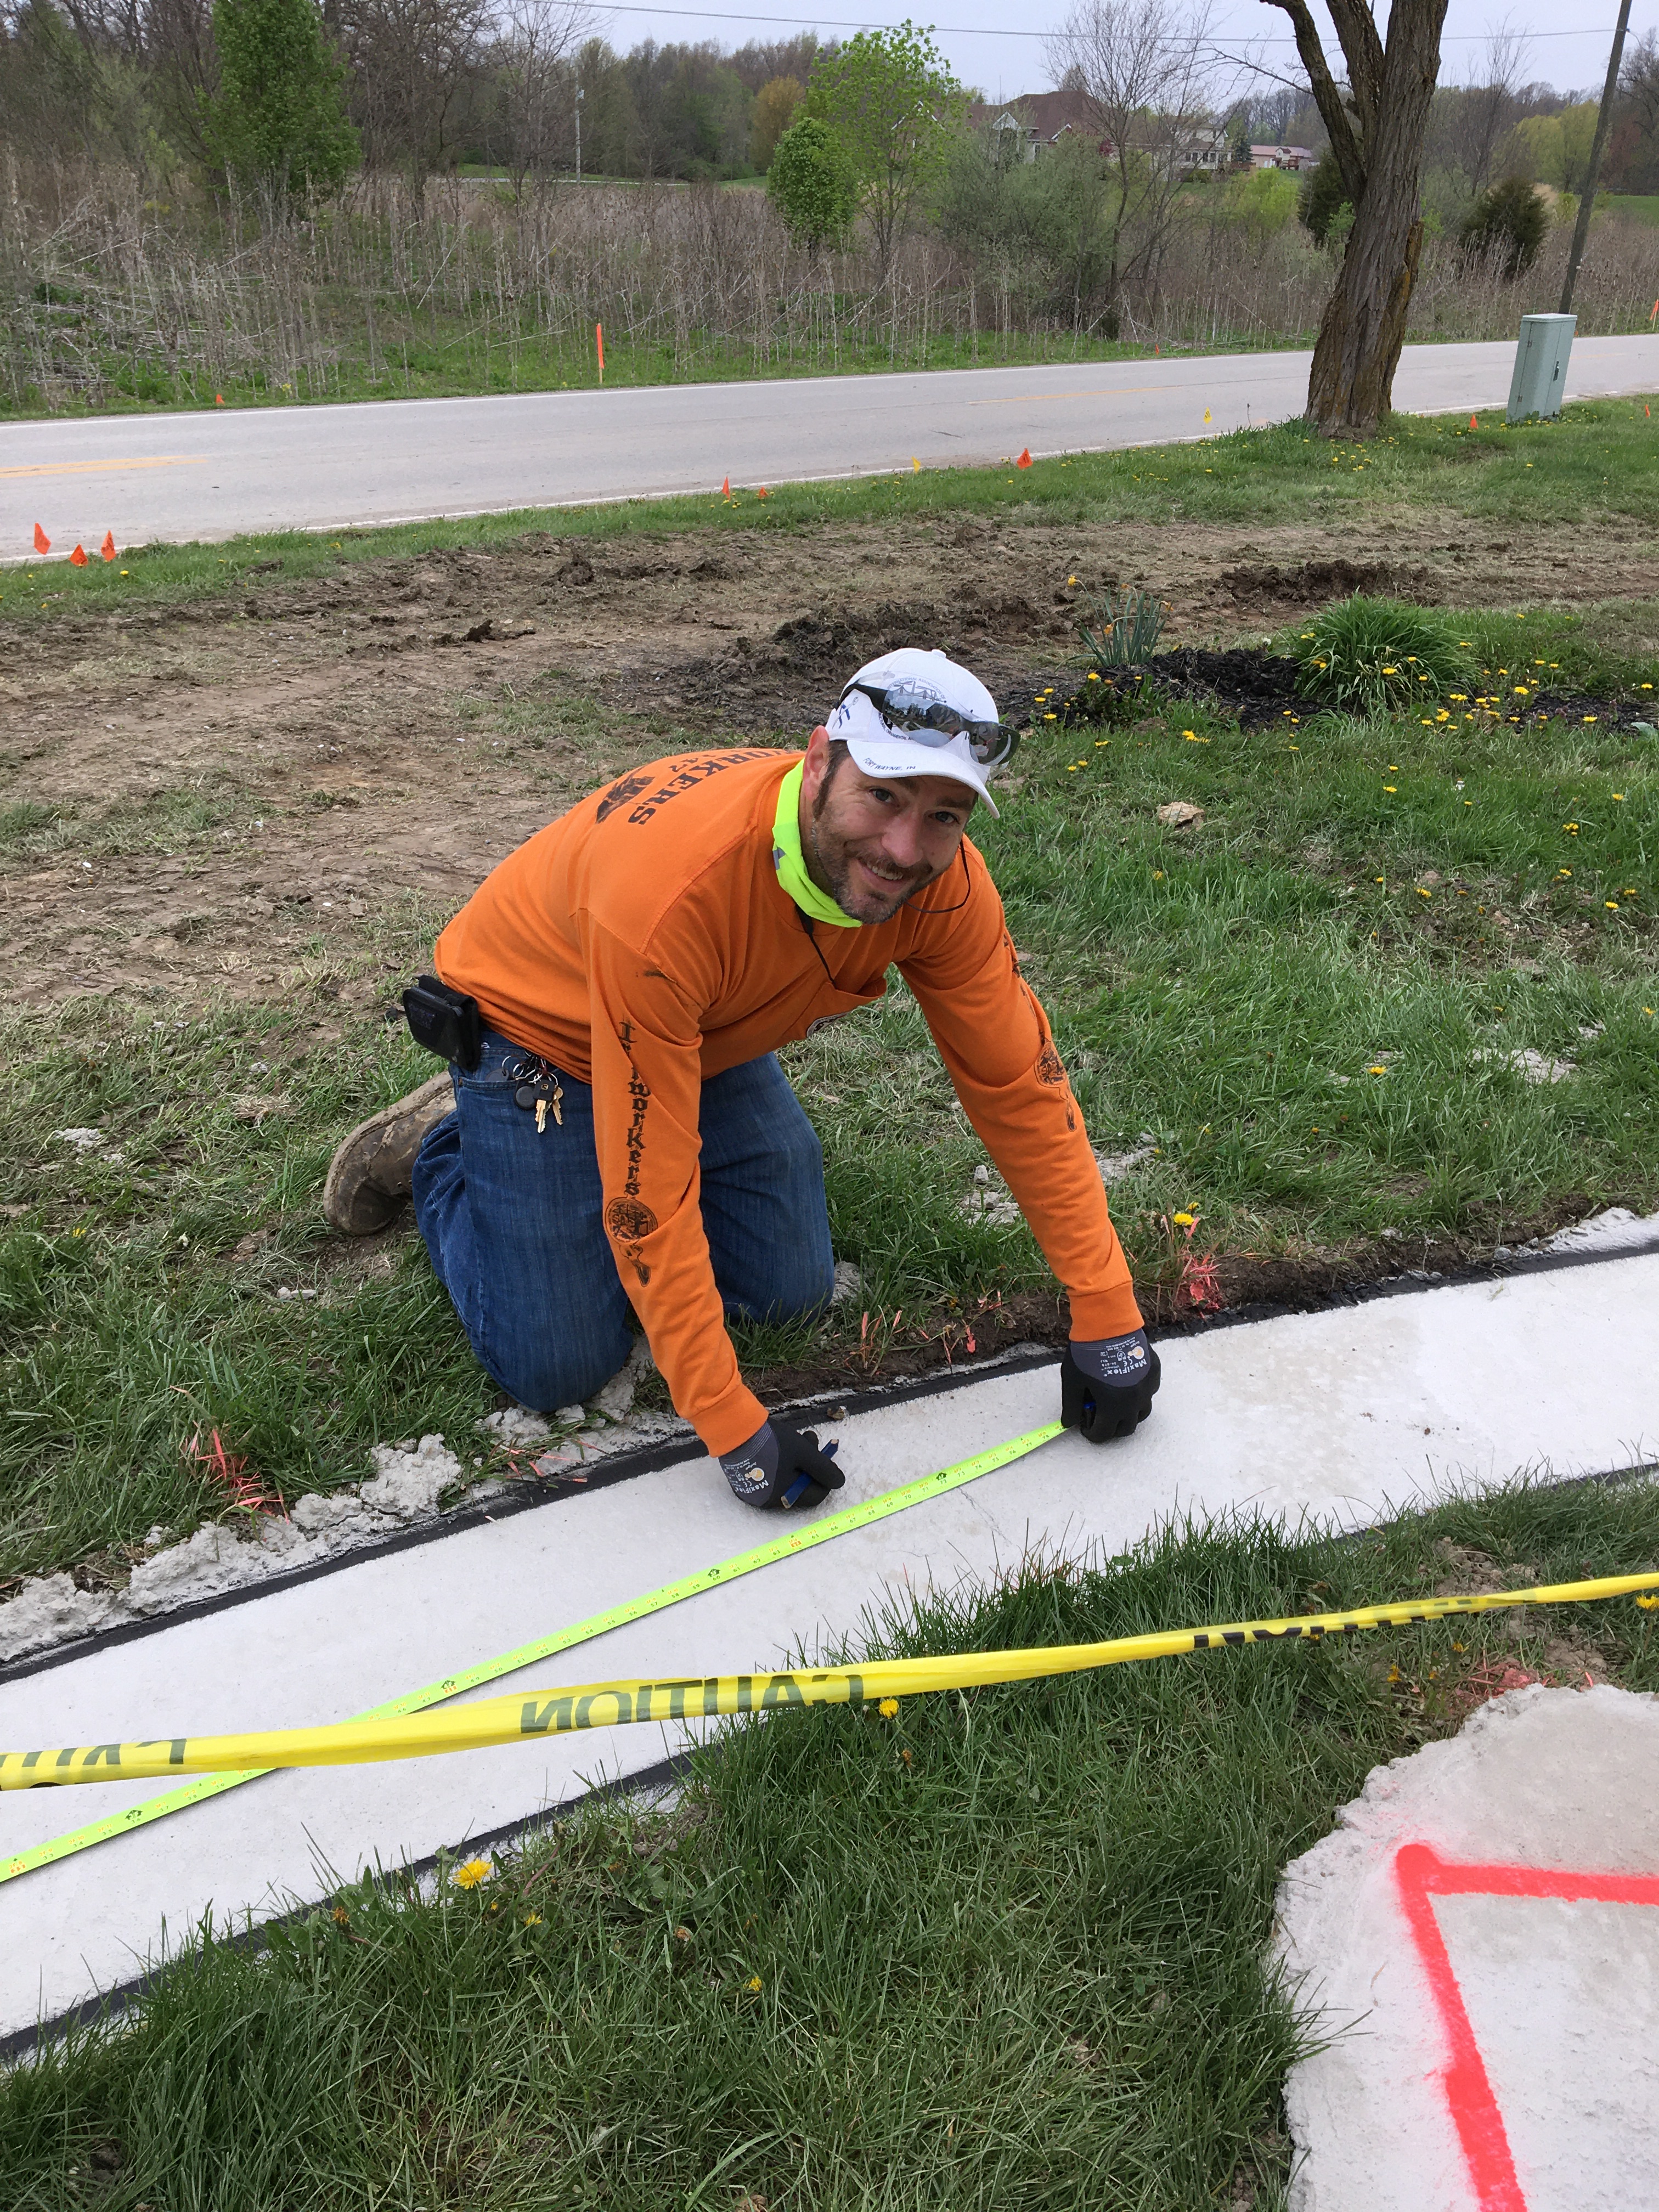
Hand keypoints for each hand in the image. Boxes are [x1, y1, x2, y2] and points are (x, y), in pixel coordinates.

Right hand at [720, 1420, 845, 1509]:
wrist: (735, 1429)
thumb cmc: (773, 1442)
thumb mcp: (805, 1453)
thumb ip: (824, 1469)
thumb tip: (839, 1482)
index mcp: (783, 1498)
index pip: (815, 1496)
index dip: (825, 1478)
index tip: (826, 1460)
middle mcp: (768, 1501)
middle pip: (800, 1486)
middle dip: (811, 1464)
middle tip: (812, 1441)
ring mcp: (754, 1491)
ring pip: (786, 1479)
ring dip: (798, 1460)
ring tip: (798, 1437)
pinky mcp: (745, 1480)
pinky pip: (770, 1476)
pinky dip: (780, 1463)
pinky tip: (780, 1445)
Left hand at [1061, 1329, 1159, 1442]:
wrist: (1107, 1323)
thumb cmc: (1087, 1352)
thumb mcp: (1072, 1381)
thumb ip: (1071, 1406)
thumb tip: (1069, 1423)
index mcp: (1113, 1406)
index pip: (1104, 1434)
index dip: (1091, 1433)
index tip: (1084, 1426)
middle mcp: (1135, 1401)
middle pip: (1126, 1428)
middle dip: (1111, 1428)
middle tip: (1099, 1417)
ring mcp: (1147, 1386)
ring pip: (1141, 1412)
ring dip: (1128, 1414)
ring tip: (1114, 1403)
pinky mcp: (1154, 1372)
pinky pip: (1149, 1392)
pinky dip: (1139, 1395)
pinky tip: (1127, 1384)